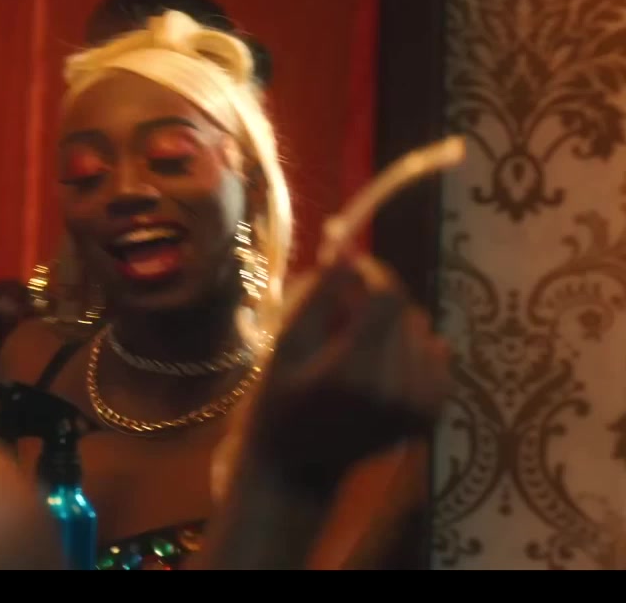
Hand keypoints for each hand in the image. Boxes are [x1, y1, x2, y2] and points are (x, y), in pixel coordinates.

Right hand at [238, 254, 449, 491]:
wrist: (298, 467)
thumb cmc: (278, 401)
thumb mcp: (284, 345)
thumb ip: (317, 297)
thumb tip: (345, 249)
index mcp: (355, 372)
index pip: (388, 297)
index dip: (373, 271)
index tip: (349, 266)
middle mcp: (396, 390)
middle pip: (407, 313)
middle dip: (377, 301)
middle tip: (342, 312)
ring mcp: (419, 406)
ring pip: (423, 332)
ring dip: (394, 326)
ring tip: (358, 343)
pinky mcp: (431, 414)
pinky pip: (437, 356)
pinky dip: (413, 350)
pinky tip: (382, 363)